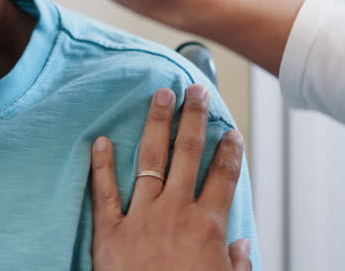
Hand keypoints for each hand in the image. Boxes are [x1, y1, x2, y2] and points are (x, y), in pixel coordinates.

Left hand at [90, 84, 251, 270]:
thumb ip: (238, 264)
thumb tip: (243, 245)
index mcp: (209, 227)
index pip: (224, 176)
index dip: (230, 150)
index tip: (232, 130)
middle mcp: (176, 213)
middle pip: (189, 154)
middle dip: (194, 118)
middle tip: (196, 90)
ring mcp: (141, 219)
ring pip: (151, 160)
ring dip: (157, 125)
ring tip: (161, 96)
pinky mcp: (110, 233)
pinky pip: (105, 193)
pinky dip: (102, 166)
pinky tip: (101, 141)